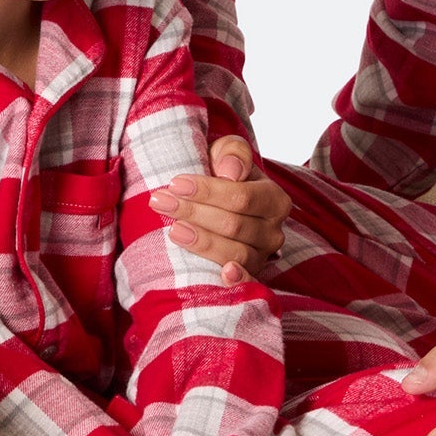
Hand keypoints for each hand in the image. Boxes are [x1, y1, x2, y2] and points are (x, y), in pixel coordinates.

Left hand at [150, 137, 288, 284]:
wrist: (223, 202)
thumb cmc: (223, 175)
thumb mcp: (228, 154)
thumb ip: (233, 154)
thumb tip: (229, 172)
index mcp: (274, 199)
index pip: (241, 197)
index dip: (208, 192)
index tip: (175, 184)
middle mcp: (274, 230)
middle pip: (233, 225)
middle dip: (193, 213)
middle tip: (161, 202)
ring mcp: (263, 256)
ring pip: (235, 253)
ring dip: (202, 242)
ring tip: (173, 230)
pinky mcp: (250, 275)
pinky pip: (248, 282)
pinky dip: (238, 280)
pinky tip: (223, 275)